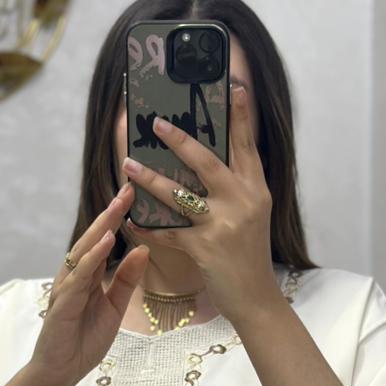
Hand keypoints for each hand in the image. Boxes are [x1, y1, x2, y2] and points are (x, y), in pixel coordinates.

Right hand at [27, 186, 148, 385]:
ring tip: (118, 208)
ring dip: (100, 229)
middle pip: (93, 238)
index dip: (117, 218)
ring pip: (83, 251)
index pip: (103, 240)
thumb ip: (126, 279)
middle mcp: (74, 276)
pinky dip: (91, 258)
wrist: (60, 372)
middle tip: (128, 189)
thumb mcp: (114, 306)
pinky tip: (105, 242)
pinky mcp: (63, 303)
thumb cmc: (83, 340)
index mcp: (88, 276)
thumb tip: (144, 250)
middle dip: (110, 213)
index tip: (133, 195)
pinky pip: (79, 276)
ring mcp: (66, 288)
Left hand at [122, 85, 279, 322]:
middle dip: (179, 140)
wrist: (256, 298)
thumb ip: (237, 188)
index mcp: (255, 189)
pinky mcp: (203, 248)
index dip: (239, 117)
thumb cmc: (249, 254)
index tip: (234, 87)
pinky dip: (146, 227)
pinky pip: (167, 232)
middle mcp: (242, 202)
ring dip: (149, 178)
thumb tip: (208, 160)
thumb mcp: (252, 214)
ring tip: (128, 164)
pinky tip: (129, 220)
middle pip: (206, 161)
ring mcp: (223, 224)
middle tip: (157, 122)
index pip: (246, 146)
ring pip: (179, 193)